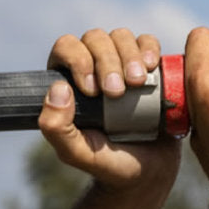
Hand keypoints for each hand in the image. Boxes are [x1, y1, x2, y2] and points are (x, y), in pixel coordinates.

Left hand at [38, 28, 180, 189]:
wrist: (149, 172)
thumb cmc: (108, 163)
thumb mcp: (77, 153)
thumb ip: (56, 128)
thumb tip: (58, 89)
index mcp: (68, 82)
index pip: (65, 49)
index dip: (78, 60)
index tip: (92, 90)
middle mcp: (93, 67)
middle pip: (94, 38)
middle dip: (106, 60)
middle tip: (117, 92)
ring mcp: (122, 63)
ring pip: (120, 35)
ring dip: (128, 55)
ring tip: (138, 84)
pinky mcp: (149, 66)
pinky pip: (148, 41)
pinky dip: (150, 49)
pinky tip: (152, 69)